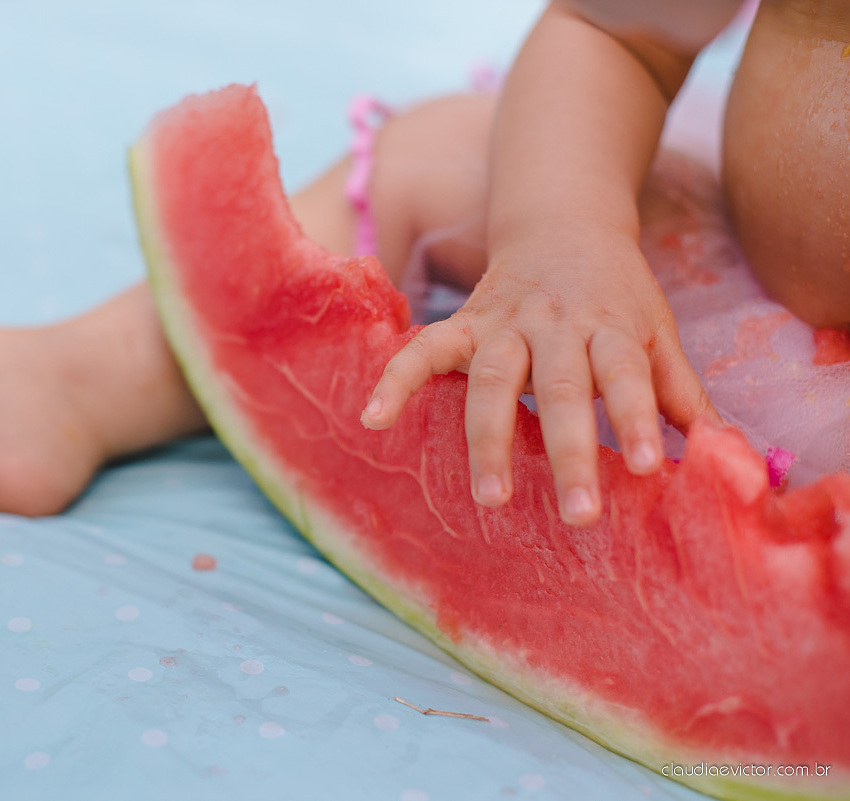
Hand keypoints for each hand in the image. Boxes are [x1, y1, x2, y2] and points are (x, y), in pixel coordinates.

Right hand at [359, 222, 719, 525]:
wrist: (562, 221)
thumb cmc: (616, 291)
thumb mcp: (657, 330)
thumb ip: (680, 391)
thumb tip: (725, 453)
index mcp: (610, 326)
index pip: (626, 374)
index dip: (635, 418)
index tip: (646, 467)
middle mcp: (557, 324)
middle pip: (559, 387)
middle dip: (567, 451)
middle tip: (577, 513)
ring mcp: (504, 323)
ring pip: (492, 379)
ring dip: (488, 438)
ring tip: (490, 497)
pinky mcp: (463, 322)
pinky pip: (422, 349)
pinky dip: (395, 380)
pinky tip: (372, 418)